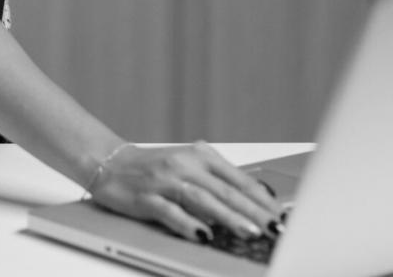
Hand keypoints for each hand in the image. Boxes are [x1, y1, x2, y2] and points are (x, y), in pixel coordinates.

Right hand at [87, 141, 284, 243]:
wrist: (109, 162)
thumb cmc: (154, 168)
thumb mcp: (190, 167)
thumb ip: (218, 182)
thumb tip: (256, 203)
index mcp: (200, 156)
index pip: (238, 179)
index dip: (262, 199)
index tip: (282, 215)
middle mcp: (185, 164)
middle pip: (225, 190)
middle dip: (254, 211)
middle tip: (275, 228)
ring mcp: (165, 181)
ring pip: (203, 200)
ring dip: (228, 217)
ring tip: (249, 231)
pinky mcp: (146, 198)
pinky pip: (170, 212)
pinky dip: (188, 224)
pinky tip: (203, 235)